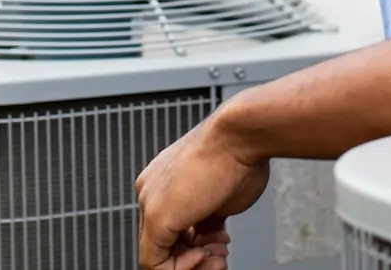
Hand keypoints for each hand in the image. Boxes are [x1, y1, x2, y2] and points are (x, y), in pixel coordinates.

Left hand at [135, 118, 269, 269]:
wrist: (240, 135)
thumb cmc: (238, 156)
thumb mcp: (222, 198)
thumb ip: (208, 220)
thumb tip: (209, 236)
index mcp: (164, 182)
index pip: (172, 228)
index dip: (197, 246)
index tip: (219, 246)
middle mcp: (151, 191)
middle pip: (163, 243)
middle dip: (195, 256)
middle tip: (219, 258)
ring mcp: (150, 202)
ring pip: (158, 255)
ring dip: (192, 264)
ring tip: (218, 256)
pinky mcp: (156, 217)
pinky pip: (155, 263)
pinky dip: (182, 268)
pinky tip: (206, 255)